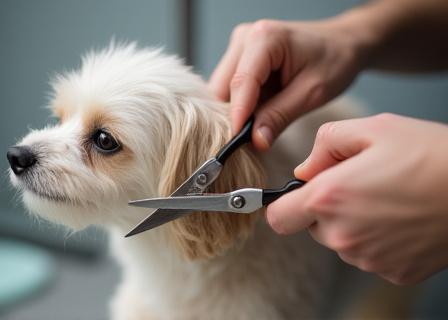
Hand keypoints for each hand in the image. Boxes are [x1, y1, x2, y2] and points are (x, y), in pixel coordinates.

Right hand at [208, 19, 366, 149]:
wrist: (342, 43)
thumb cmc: (334, 60)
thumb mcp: (312, 93)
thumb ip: (280, 116)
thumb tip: (255, 141)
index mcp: (264, 38)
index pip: (242, 82)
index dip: (237, 114)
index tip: (236, 142)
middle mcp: (246, 37)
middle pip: (224, 86)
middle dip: (234, 114)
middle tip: (250, 140)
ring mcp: (240, 46)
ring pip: (222, 89)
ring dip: (236, 111)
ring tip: (260, 124)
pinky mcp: (240, 58)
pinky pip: (230, 88)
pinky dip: (241, 105)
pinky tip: (258, 113)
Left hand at [267, 113, 447, 284]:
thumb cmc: (429, 154)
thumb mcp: (371, 128)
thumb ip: (324, 145)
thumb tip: (305, 171)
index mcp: (329, 199)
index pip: (278, 218)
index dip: (282, 205)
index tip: (295, 196)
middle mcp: (343, 236)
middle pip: (311, 227)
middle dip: (325, 207)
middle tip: (358, 184)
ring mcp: (368, 259)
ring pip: (340, 240)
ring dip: (351, 222)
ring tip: (385, 198)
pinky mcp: (393, 272)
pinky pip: (368, 254)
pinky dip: (375, 238)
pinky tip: (400, 218)